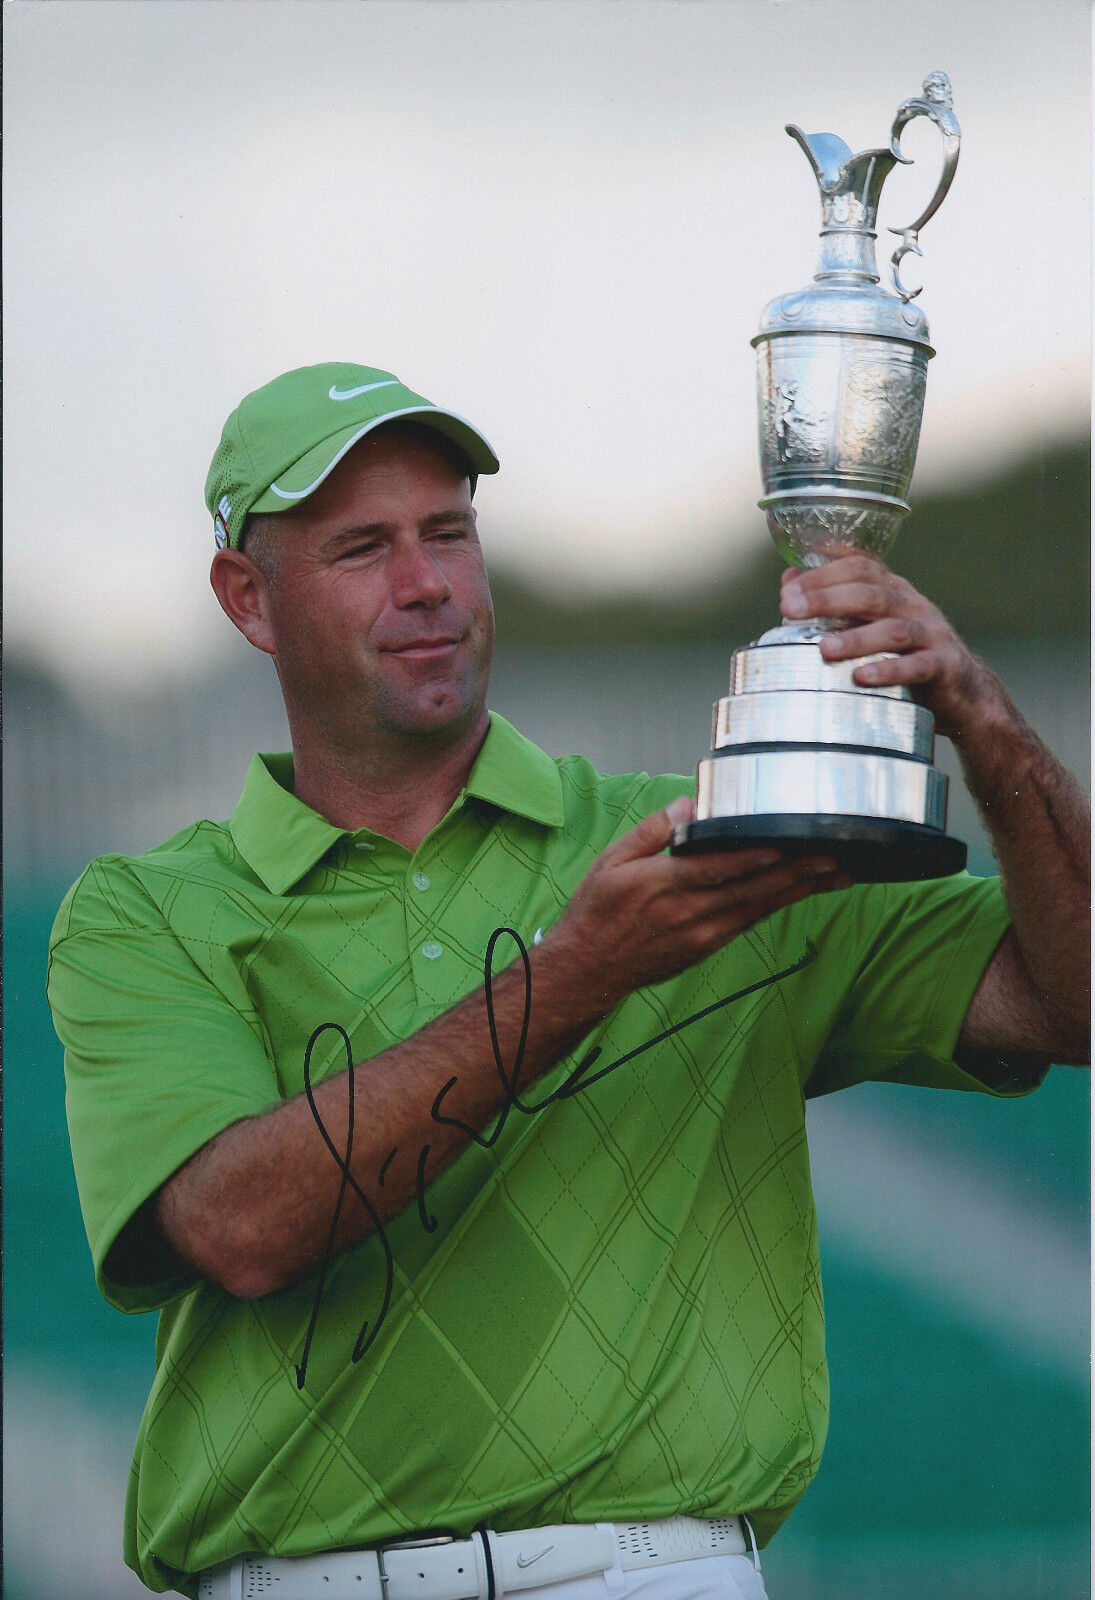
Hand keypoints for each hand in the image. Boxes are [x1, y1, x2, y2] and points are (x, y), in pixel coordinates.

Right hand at [547, 795, 850, 1007]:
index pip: (715, 870)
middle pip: (749, 891)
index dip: (752, 860)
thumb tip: (687, 805)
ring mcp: (700, 935)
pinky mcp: (705, 948)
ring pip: (757, 909)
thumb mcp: (611, 861)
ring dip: (797, 892)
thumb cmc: (597, 911)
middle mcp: (687, 913)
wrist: (587, 970)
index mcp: (661, 885)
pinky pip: (746, 923)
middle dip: (794, 875)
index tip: (784, 847)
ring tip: (833, 876)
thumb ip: (652, 831)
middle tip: (833, 860)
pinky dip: (774, 907)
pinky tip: (797, 894)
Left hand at [779, 551, 995, 737]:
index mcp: (893, 590)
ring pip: (892, 629)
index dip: (823, 573)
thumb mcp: (871, 622)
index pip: (860, 566)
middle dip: (827, 598)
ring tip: (823, 648)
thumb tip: (789, 580)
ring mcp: (931, 634)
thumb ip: (835, 602)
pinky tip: (861, 677)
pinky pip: (916, 666)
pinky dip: (889, 670)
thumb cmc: (905, 654)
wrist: (963, 691)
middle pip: (871, 593)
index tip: (787, 590)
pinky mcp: (944, 665)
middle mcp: (912, 605)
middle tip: (790, 609)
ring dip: (855, 638)